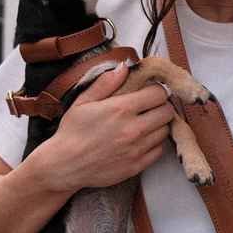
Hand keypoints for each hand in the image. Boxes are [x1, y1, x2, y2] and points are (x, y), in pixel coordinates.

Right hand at [34, 64, 175, 193]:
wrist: (65, 165)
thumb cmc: (72, 131)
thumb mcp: (83, 101)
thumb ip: (106, 83)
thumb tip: (124, 67)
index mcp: (121, 108)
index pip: (158, 93)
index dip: (156, 90)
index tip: (149, 93)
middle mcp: (134, 128)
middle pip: (167, 111)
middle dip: (161, 106)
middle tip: (150, 108)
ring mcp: (137, 148)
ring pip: (165, 130)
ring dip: (158, 125)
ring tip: (145, 124)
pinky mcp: (137, 165)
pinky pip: (159, 150)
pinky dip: (155, 143)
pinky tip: (142, 140)